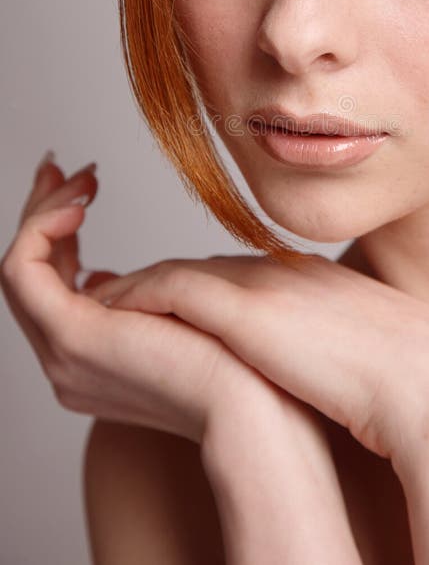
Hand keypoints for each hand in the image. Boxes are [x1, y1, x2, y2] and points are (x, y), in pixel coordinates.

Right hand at [0, 156, 328, 447]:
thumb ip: (141, 298)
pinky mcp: (72, 337)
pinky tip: (78, 205)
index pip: (54, 286)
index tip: (82, 186)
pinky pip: (22, 270)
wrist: (259, 407)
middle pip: (32, 274)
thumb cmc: (241, 361)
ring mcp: (64, 353)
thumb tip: (108, 279)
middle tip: (65, 167)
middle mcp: (67, 360)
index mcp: (93, 357)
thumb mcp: (179, 314)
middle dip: (43, 213)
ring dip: (43, 213)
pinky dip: (41, 228)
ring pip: (21, 267)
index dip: (59, 233)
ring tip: (81, 179)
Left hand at [83, 252, 428, 478]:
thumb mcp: (359, 351)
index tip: (156, 303)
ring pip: (171, 275)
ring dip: (128, 292)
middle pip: (192, 272)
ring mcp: (261, 285)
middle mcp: (278, 273)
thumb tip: (303, 366)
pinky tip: (109, 315)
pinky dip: (135, 300)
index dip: (184, 291)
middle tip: (105, 292)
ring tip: (92, 306)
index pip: (226, 279)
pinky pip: (169, 291)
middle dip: (146, 283)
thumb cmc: (409, 378)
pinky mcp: (245, 308)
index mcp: (304, 283)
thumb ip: (322, 345)